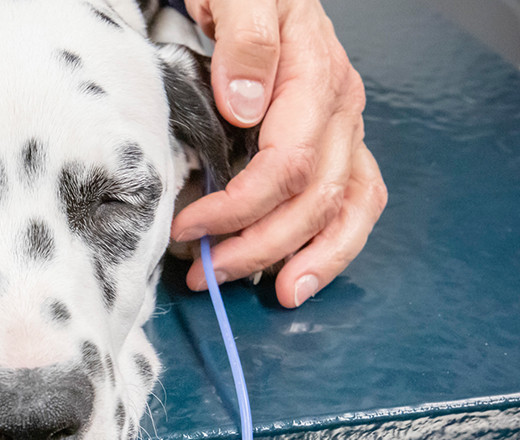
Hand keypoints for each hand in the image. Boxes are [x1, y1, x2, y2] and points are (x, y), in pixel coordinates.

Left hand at [173, 0, 387, 307]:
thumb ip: (244, 40)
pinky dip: (334, 245)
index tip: (189, 225)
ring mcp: (345, 129)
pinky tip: (301, 275)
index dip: (237, 206)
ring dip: (305, 259)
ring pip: (345, 209)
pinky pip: (356, 202)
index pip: (286, 164)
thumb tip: (245, 105)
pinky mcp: (340, 144)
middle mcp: (341, 109)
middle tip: (205, 272)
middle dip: (258, 246)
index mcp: (315, 77)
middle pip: (313, 198)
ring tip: (269, 294)